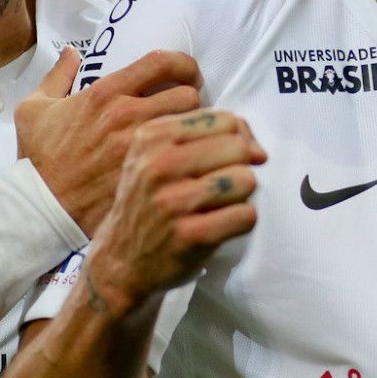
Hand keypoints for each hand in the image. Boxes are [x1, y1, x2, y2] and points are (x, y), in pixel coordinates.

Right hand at [15, 48, 201, 233]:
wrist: (38, 207)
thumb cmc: (37, 160)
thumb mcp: (33, 110)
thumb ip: (56, 76)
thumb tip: (71, 53)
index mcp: (104, 93)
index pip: (161, 62)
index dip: (184, 63)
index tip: (187, 73)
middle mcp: (125, 115)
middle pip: (188, 95)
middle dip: (191, 100)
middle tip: (187, 111)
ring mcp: (138, 147)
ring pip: (192, 127)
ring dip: (193, 130)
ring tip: (186, 138)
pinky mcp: (146, 176)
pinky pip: (183, 160)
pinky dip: (187, 159)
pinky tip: (181, 164)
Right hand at [83, 108, 263, 312]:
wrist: (119, 258)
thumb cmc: (149, 200)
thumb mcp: (156, 155)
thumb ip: (205, 136)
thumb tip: (257, 148)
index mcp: (152, 136)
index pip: (225, 119)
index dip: (239, 137)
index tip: (232, 157)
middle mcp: (159, 165)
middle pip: (238, 147)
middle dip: (242, 166)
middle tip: (226, 184)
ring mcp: (173, 202)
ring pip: (245, 180)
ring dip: (242, 195)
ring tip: (221, 204)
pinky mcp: (189, 235)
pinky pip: (245, 215)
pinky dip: (241, 220)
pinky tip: (221, 224)